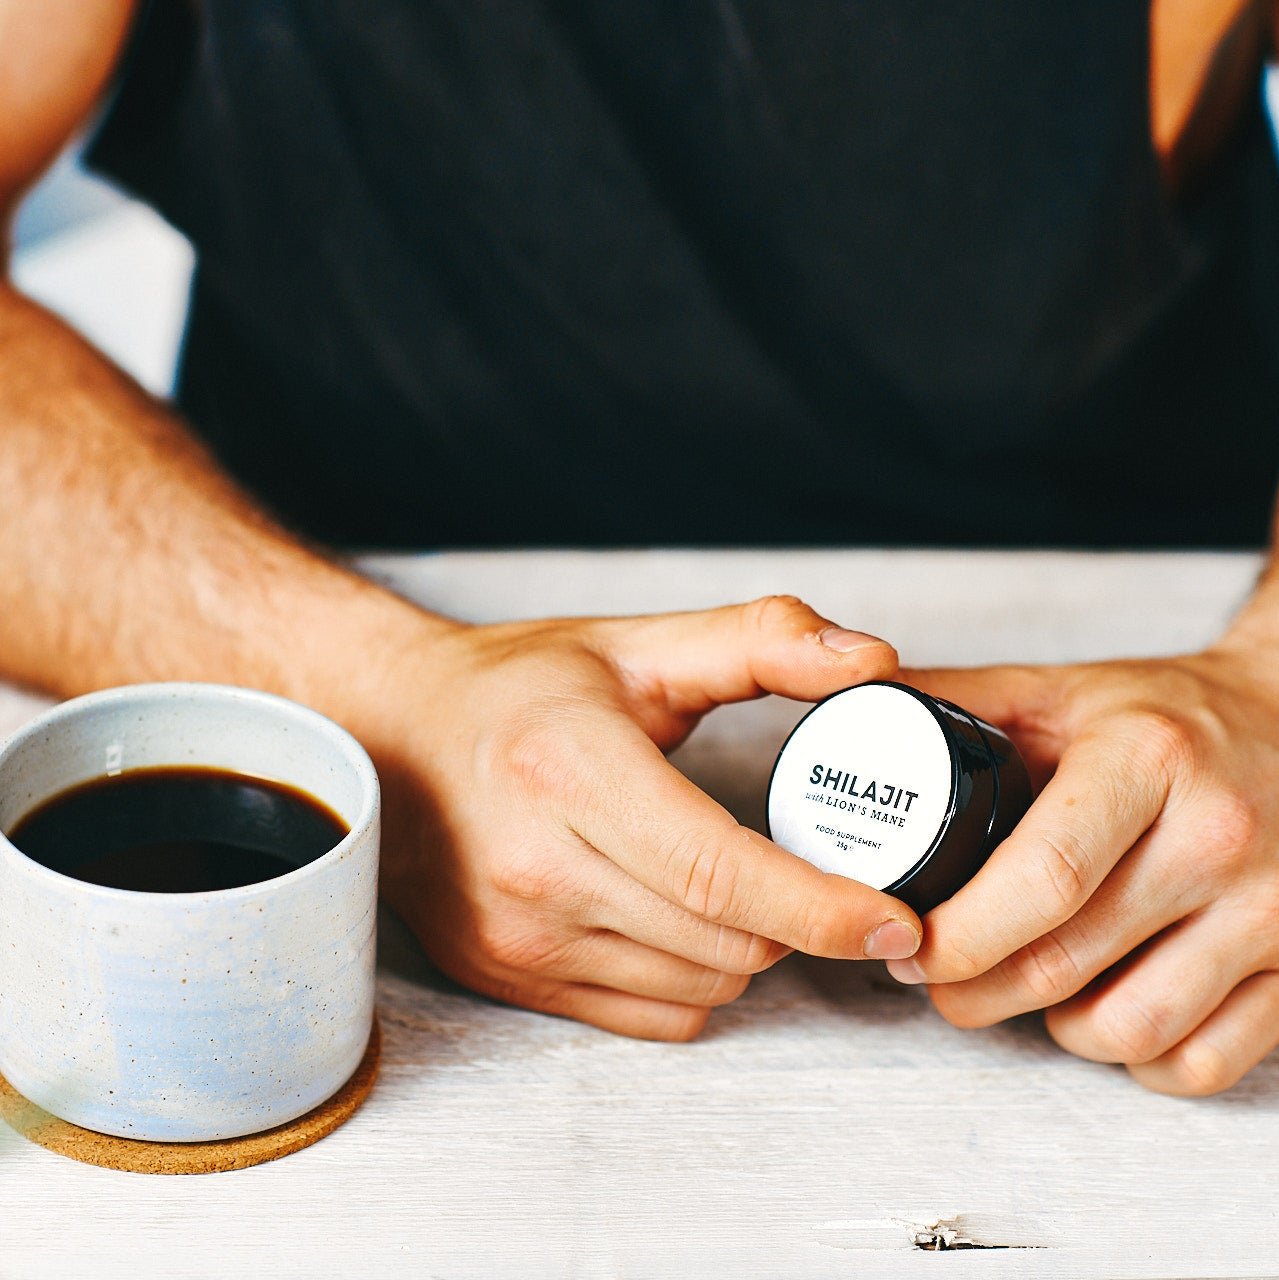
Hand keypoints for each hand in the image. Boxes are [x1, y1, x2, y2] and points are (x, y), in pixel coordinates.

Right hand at [363, 596, 921, 1040]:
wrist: (396, 736)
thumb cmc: (518, 688)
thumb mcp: (638, 644)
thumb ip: (763, 640)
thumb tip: (872, 662)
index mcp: (573, 771)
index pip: (719, 874)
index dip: (822, 908)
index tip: (895, 921)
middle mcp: (536, 866)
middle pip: (725, 943)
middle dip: (798, 920)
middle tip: (814, 870)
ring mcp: (516, 934)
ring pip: (699, 987)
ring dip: (748, 948)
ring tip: (736, 884)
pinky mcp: (508, 975)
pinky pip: (649, 1015)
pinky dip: (693, 978)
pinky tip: (682, 918)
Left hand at [889, 642, 1278, 1094]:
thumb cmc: (1164, 715)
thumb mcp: (1056, 689)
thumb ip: (954, 703)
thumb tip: (849, 707)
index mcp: (1148, 760)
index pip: (1043, 878)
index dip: (959, 935)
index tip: (907, 944)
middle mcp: (1220, 838)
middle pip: (1067, 965)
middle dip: (973, 990)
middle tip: (932, 974)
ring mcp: (1274, 911)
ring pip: (1128, 1030)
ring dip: (1049, 1029)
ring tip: (1013, 988)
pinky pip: (1202, 1063)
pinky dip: (1134, 1060)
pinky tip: (1100, 1013)